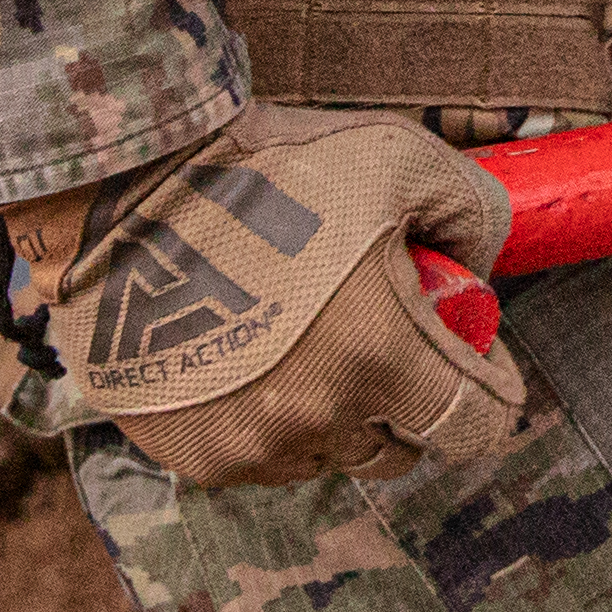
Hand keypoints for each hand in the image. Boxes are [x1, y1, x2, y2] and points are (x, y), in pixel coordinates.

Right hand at [0, 103, 529, 490]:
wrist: (123, 191)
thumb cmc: (269, 169)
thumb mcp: (402, 157)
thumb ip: (474, 214)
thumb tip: (483, 266)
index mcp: (384, 357)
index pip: (478, 426)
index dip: (487, 390)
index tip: (470, 353)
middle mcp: (320, 419)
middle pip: (398, 447)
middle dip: (405, 398)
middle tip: (380, 330)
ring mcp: (250, 446)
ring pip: (327, 453)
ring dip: (333, 411)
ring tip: (304, 334)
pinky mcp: (191, 455)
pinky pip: (258, 455)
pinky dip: (266, 418)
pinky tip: (247, 352)